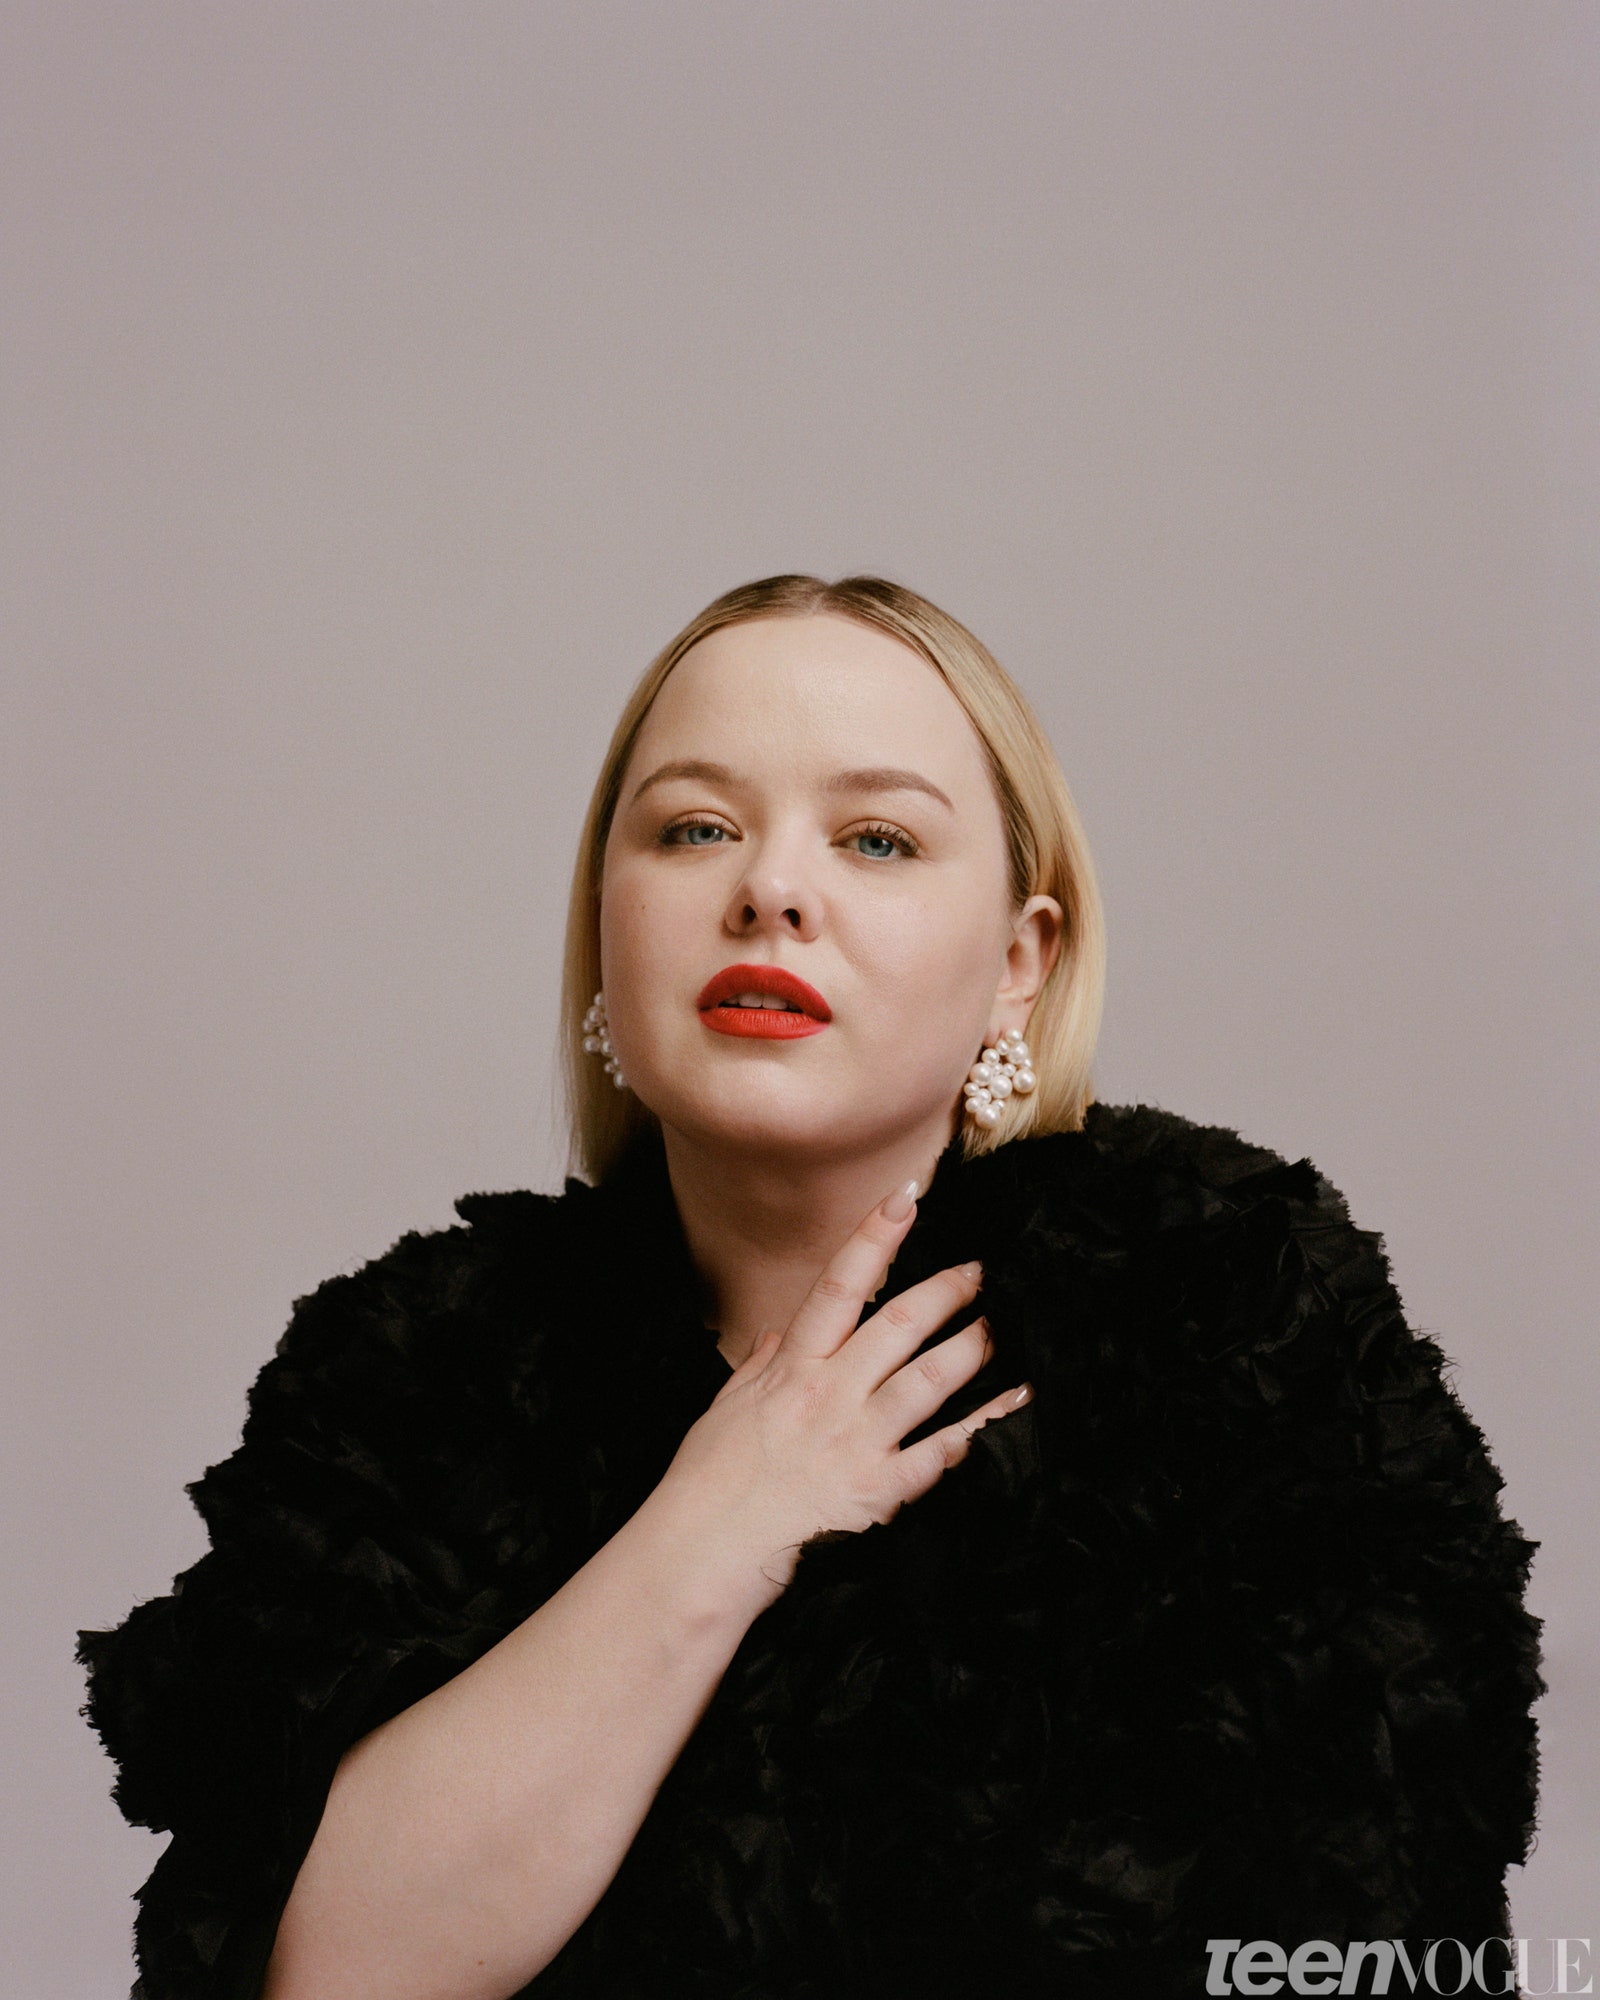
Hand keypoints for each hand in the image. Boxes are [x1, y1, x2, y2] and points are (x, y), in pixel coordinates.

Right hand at [658, 1183, 1032, 1616]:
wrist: (702, 1553)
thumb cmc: (707, 1483)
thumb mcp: (725, 1408)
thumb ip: (760, 1366)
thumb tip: (780, 1334)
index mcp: (792, 1368)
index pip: (838, 1285)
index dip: (873, 1238)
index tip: (906, 1199)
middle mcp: (829, 1396)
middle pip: (898, 1325)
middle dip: (946, 1291)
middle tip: (979, 1270)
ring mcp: (856, 1442)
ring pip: (929, 1381)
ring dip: (971, 1350)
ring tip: (997, 1329)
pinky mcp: (876, 1493)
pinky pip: (937, 1455)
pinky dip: (975, 1430)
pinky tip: (1008, 1409)